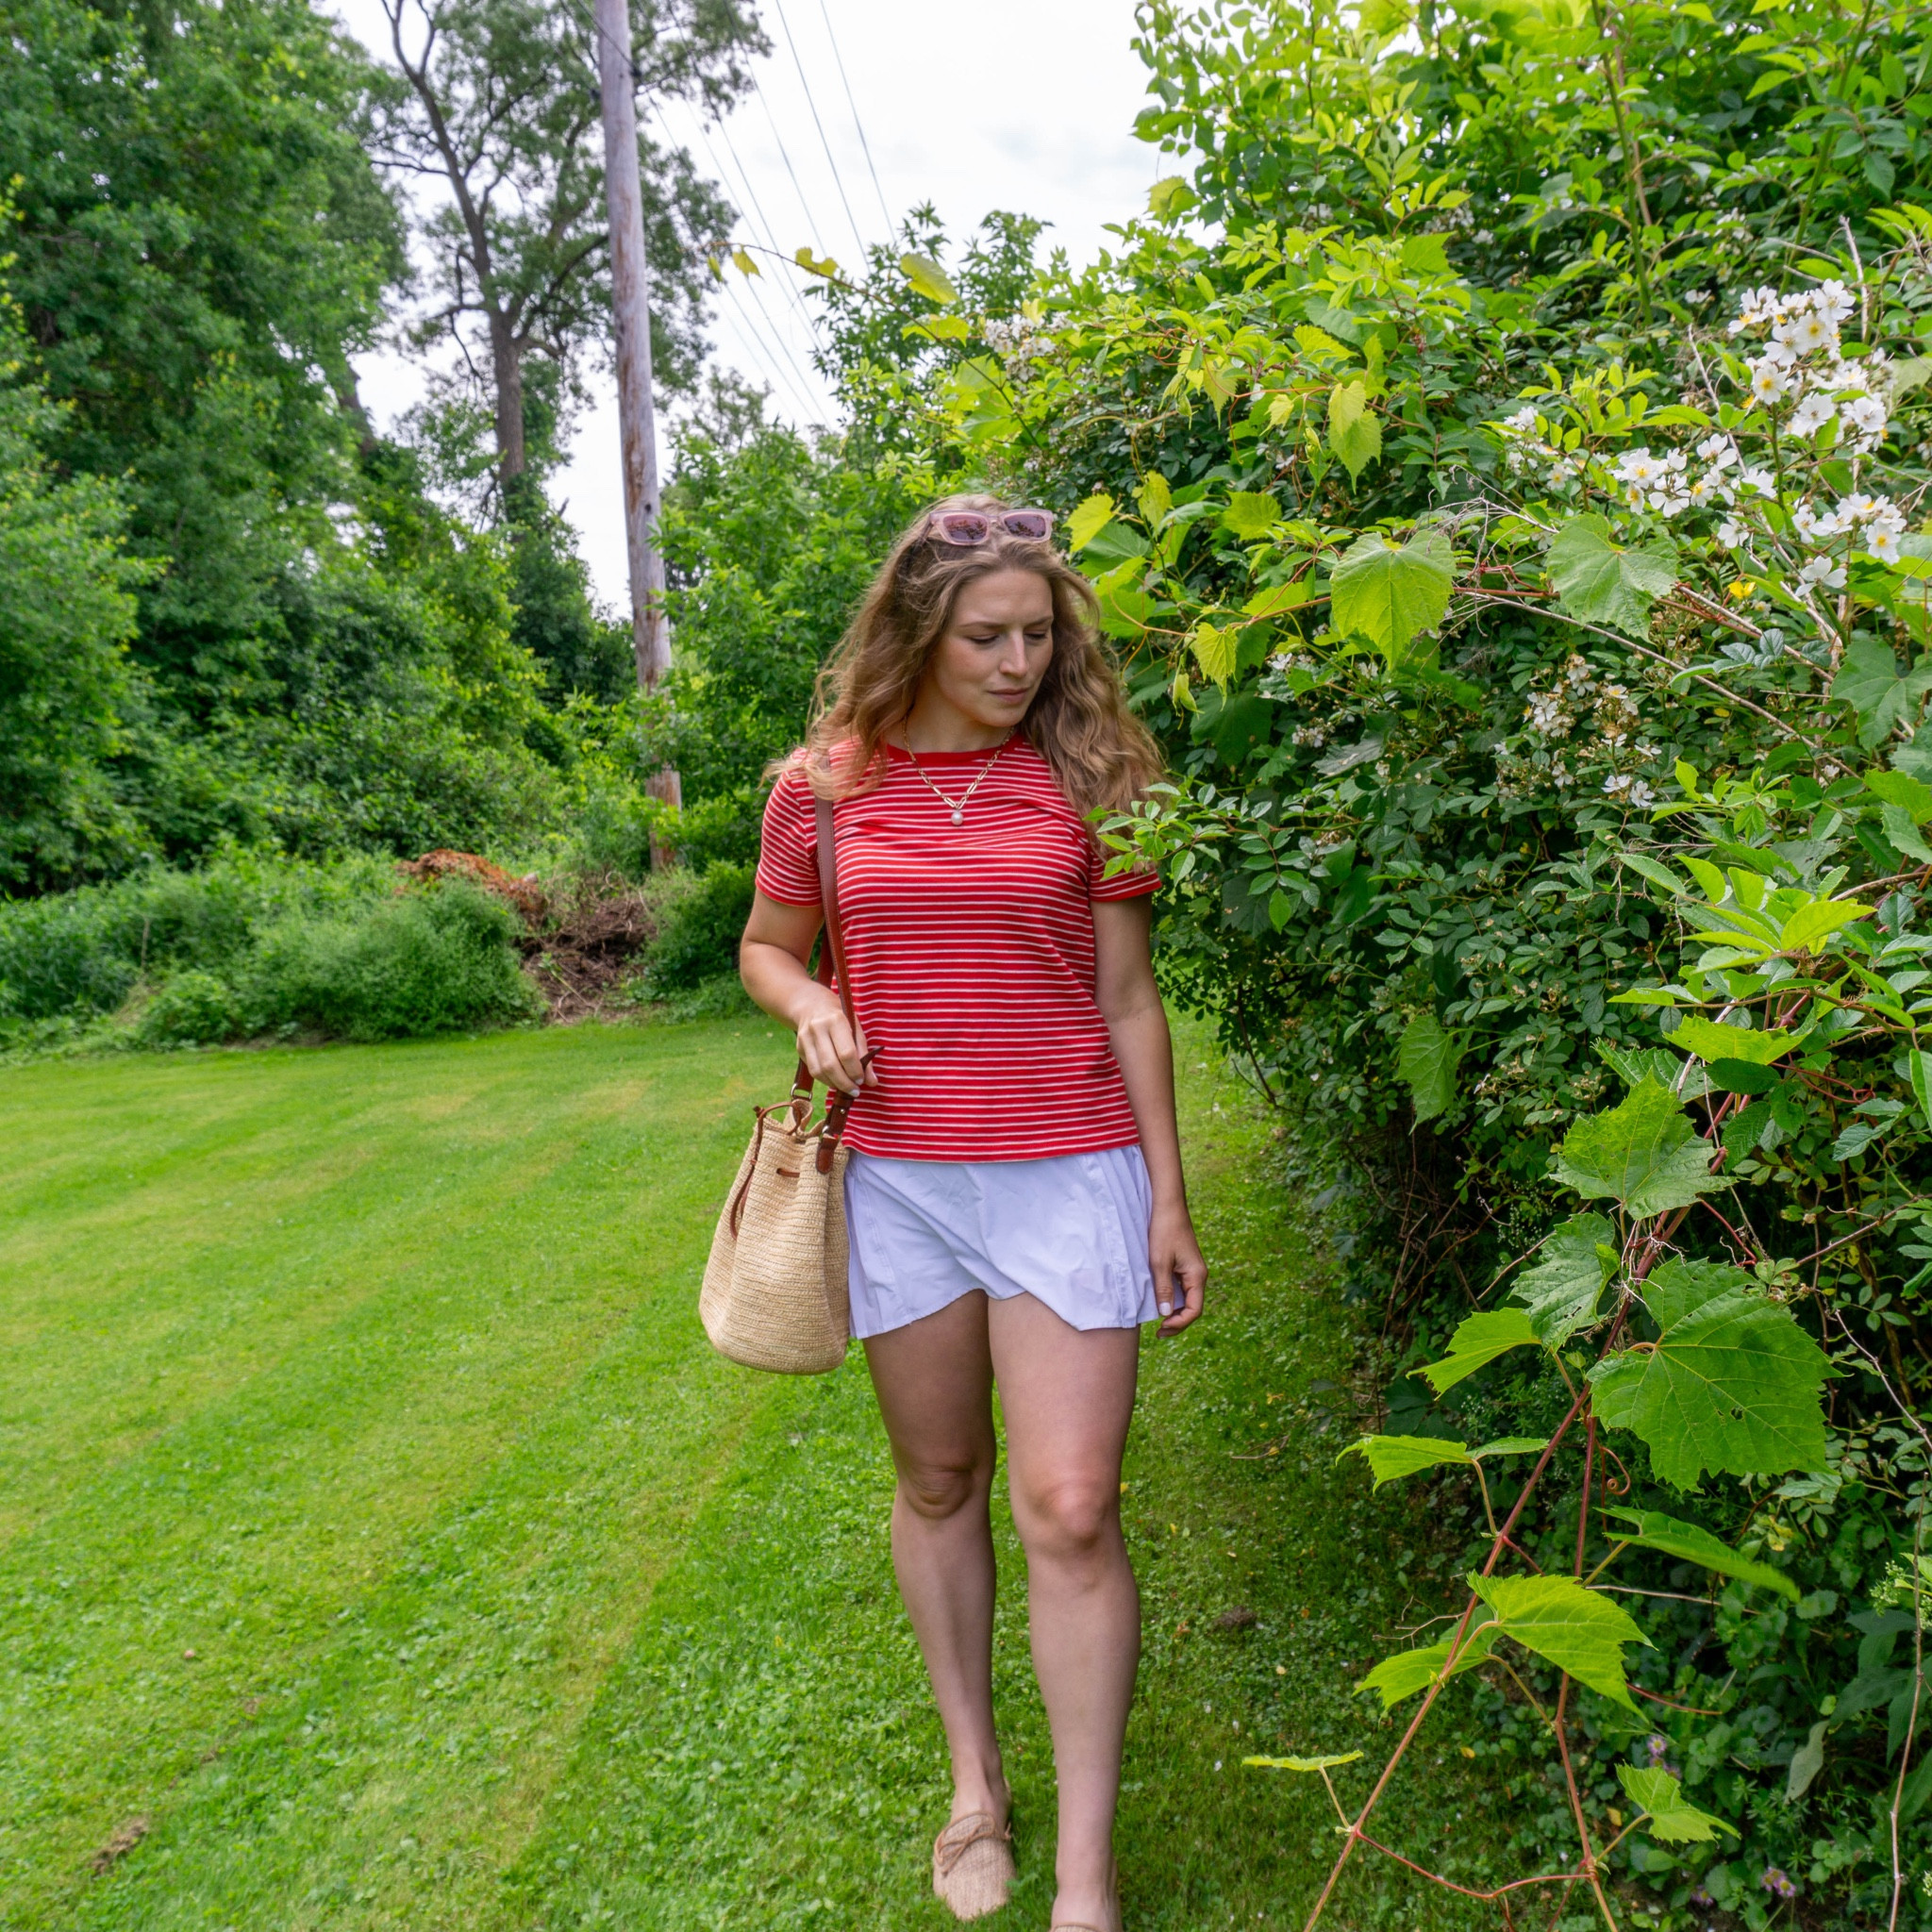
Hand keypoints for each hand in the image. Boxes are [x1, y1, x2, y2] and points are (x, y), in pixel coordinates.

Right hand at [794, 988, 873, 1094]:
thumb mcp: (856, 1028)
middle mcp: (817, 1029)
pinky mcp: (799, 1048)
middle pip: (830, 1065)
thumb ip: (864, 1054)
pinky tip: (835, 1080)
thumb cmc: (840, 1016)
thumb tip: (872, 1081)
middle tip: (855, 1090)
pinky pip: (812, 1070)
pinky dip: (825, 1079)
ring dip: (834, 1084)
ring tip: (846, 1087)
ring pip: (818, 1071)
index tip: (862, 1080)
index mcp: (835, 1021)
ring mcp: (805, 1039)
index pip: (846, 1053)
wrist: (811, 1005)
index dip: (855, 1070)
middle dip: (844, 1082)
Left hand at [1149, 1200, 1205, 1336]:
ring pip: (1186, 1299)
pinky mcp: (1183, 1265)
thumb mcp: (1159, 1262)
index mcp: (1197, 1276)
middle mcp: (1198, 1276)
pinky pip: (1181, 1288)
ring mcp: (1191, 1271)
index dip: (1179, 1324)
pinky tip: (1159, 1303)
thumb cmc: (1163, 1231)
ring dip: (1174, 1312)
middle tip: (1158, 1333)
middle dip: (1177, 1322)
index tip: (1161, 1328)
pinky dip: (1172, 1299)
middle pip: (1192, 1308)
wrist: (1167, 1206)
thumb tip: (1166, 1315)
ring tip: (1157, 1322)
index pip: (1194, 1310)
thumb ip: (1163, 1290)